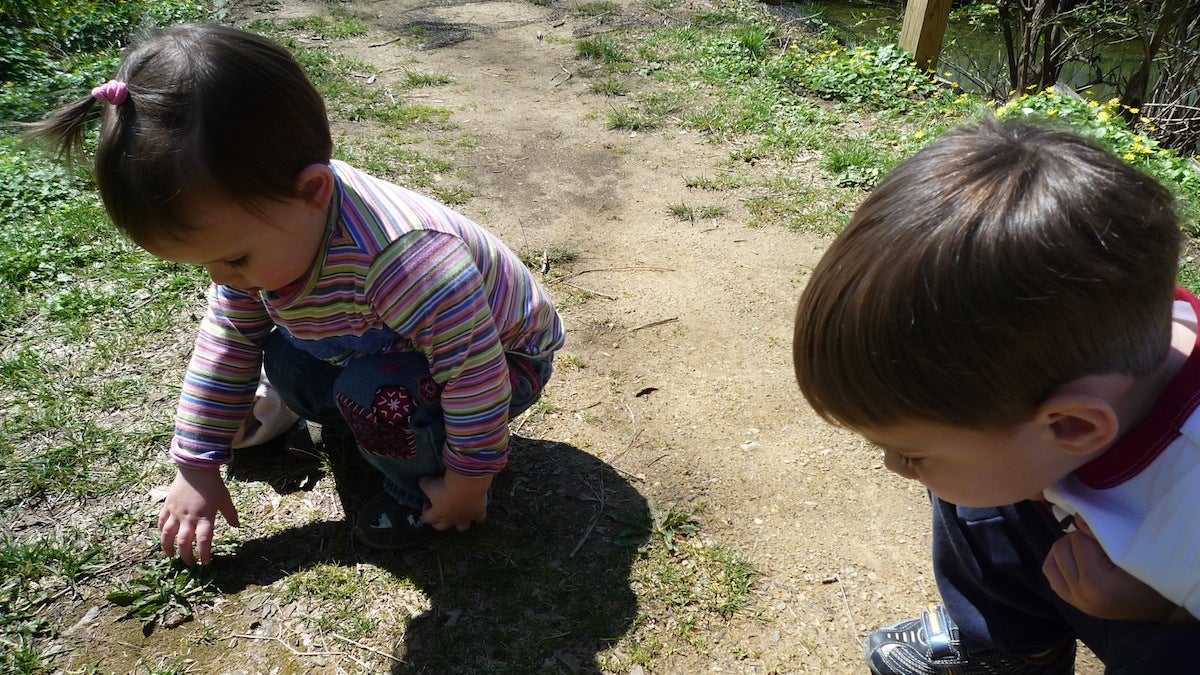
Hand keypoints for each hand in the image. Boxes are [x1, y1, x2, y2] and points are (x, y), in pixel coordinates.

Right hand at [157, 465, 239, 564]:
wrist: (196, 467)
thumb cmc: (213, 484)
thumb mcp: (225, 499)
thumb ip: (230, 514)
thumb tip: (237, 526)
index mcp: (205, 517)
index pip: (204, 541)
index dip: (204, 554)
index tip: (206, 563)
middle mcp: (188, 517)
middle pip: (184, 542)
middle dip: (186, 556)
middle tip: (190, 563)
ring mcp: (176, 512)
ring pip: (168, 534)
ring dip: (168, 547)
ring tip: (170, 556)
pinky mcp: (167, 506)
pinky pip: (161, 521)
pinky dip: (161, 531)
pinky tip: (163, 537)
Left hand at [418, 470, 491, 531]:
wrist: (467, 485)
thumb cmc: (446, 486)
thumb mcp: (430, 483)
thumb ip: (424, 484)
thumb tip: (422, 481)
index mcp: (438, 514)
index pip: (427, 518)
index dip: (425, 511)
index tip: (427, 501)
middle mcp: (451, 519)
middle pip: (442, 527)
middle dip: (438, 522)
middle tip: (439, 511)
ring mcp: (465, 518)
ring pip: (462, 527)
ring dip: (460, 523)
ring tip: (459, 515)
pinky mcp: (478, 513)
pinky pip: (479, 518)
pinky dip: (478, 515)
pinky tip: (477, 509)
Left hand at [1042, 516, 1174, 621]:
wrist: (1161, 606)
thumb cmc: (1152, 575)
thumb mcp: (1134, 551)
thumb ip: (1103, 533)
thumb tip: (1077, 517)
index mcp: (1097, 583)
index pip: (1077, 541)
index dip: (1092, 534)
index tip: (1108, 538)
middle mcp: (1081, 595)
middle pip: (1060, 550)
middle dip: (1076, 540)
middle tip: (1097, 543)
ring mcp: (1075, 602)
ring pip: (1050, 564)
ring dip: (1065, 552)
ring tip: (1086, 551)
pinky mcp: (1073, 604)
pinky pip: (1052, 577)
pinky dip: (1060, 565)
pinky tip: (1077, 562)